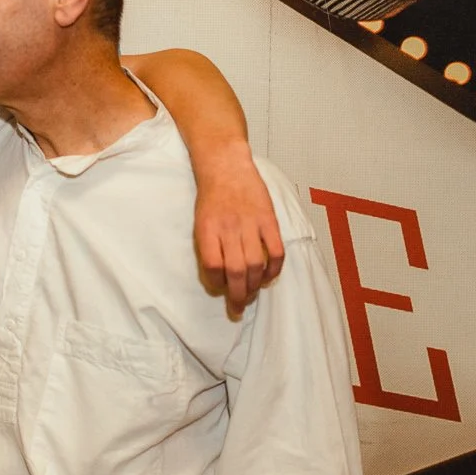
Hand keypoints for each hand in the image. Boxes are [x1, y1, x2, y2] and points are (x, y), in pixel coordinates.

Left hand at [193, 143, 284, 317]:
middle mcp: (229, 228)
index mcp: (207, 230)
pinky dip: (274, 269)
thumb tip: (217, 275)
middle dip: (237, 295)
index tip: (218, 290)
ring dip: (254, 286)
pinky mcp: (269, 220)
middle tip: (237, 308)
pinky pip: (275, 251)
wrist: (226, 166)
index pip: (211, 265)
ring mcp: (251, 224)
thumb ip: (208, 245)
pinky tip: (268, 278)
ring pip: (255, 265)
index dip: (215, 283)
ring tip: (250, 296)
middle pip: (235, 271)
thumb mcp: (200, 220)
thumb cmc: (211, 197)